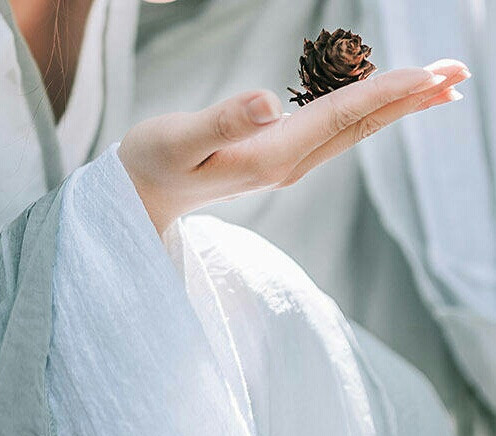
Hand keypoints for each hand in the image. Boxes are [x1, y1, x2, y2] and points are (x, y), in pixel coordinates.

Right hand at [118, 59, 469, 235]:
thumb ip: (221, 122)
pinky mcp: (278, 158)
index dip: (387, 92)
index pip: (339, 116)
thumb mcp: (177, 141)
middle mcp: (287, 163)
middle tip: (457, 74)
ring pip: (351, 131)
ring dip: (393, 108)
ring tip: (432, 88)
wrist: (146, 193)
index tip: (433, 74)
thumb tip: (269, 104)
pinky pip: (332, 132)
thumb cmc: (154, 164)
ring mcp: (285, 164)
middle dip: (409, 100)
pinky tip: (375, 104)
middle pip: (359, 126)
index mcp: (271, 156)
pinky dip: (363, 113)